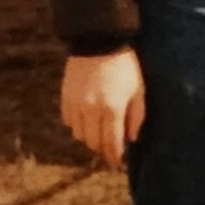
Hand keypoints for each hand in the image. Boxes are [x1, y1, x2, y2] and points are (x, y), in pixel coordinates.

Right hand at [62, 48, 146, 164]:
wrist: (99, 41)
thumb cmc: (125, 66)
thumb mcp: (139, 90)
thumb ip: (136, 116)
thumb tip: (132, 138)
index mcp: (112, 109)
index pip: (112, 143)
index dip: (114, 156)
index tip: (116, 163)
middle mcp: (92, 110)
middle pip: (94, 142)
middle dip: (102, 150)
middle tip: (108, 153)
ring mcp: (76, 104)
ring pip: (79, 135)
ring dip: (89, 140)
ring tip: (98, 137)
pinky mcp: (66, 97)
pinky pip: (69, 122)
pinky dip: (78, 126)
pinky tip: (86, 123)